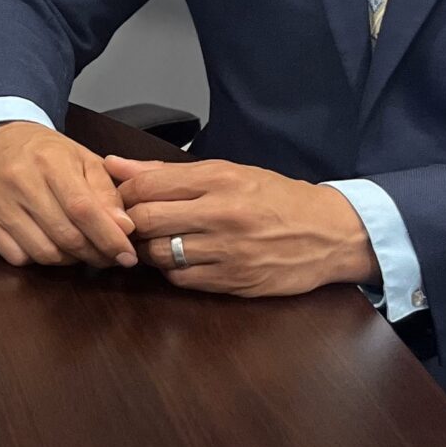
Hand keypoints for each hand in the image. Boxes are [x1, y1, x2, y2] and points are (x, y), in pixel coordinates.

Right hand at [0, 120, 138, 268]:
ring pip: (43, 252)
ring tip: (79, 248)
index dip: (108, 237)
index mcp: (49, 161)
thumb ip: (107, 194)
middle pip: (65, 235)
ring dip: (68, 259)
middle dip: (94, 253)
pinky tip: (48, 243)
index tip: (127, 255)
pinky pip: (18, 257)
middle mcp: (18, 181)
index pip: (83, 209)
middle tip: (108, 256)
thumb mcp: (85, 161)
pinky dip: (39, 258)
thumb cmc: (48, 153)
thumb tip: (124, 229)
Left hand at [106, 156, 377, 297]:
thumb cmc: (275, 198)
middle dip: (129, 223)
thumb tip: (114, 165)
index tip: (122, 198)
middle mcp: (223, 214)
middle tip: (131, 224)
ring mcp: (230, 251)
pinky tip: (182, 259)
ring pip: (159, 254)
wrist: (331, 233)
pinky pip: (182, 279)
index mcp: (219, 179)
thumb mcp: (228, 172)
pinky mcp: (236, 282)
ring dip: (149, 249)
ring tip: (158, 241)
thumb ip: (166, 172)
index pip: (146, 186)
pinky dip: (173, 271)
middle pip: (146, 220)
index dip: (123, 194)